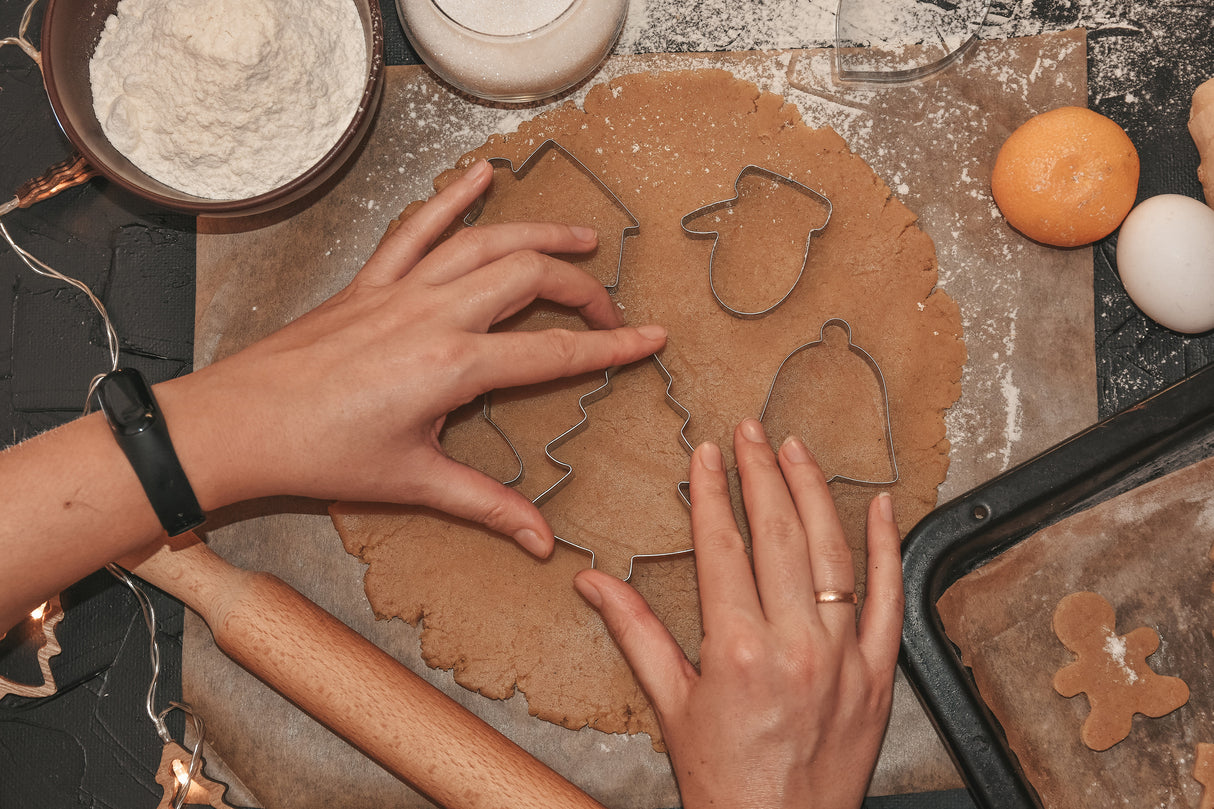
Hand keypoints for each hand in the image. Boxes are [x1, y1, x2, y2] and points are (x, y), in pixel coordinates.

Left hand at [161, 160, 665, 555]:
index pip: (554, 351)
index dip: (612, 346)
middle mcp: (435, 314)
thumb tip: (543, 543)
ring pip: (486, 241)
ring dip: (539, 233)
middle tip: (607, 310)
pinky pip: (418, 226)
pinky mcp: (371, 281)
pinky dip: (453, 197)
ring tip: (579, 237)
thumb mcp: (414, 483)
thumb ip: (487, 506)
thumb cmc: (322, 456)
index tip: (653, 338)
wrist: (242, 424)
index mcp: (453, 366)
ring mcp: (402, 289)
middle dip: (581, 289)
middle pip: (530, 278)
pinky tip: (483, 175)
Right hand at [572, 419, 903, 808]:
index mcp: (738, 649)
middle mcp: (796, 645)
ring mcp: (844, 658)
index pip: (723, 545)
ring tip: (796, 450)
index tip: (707, 453)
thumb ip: (635, 633)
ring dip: (814, 493)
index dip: (713, 491)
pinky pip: (889, 599)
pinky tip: (878, 507)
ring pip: (834, 554)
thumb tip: (591, 583)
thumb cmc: (723, 780)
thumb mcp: (671, 705)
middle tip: (749, 431)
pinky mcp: (879, 675)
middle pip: (779, 534)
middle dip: (761, 473)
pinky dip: (886, 548)